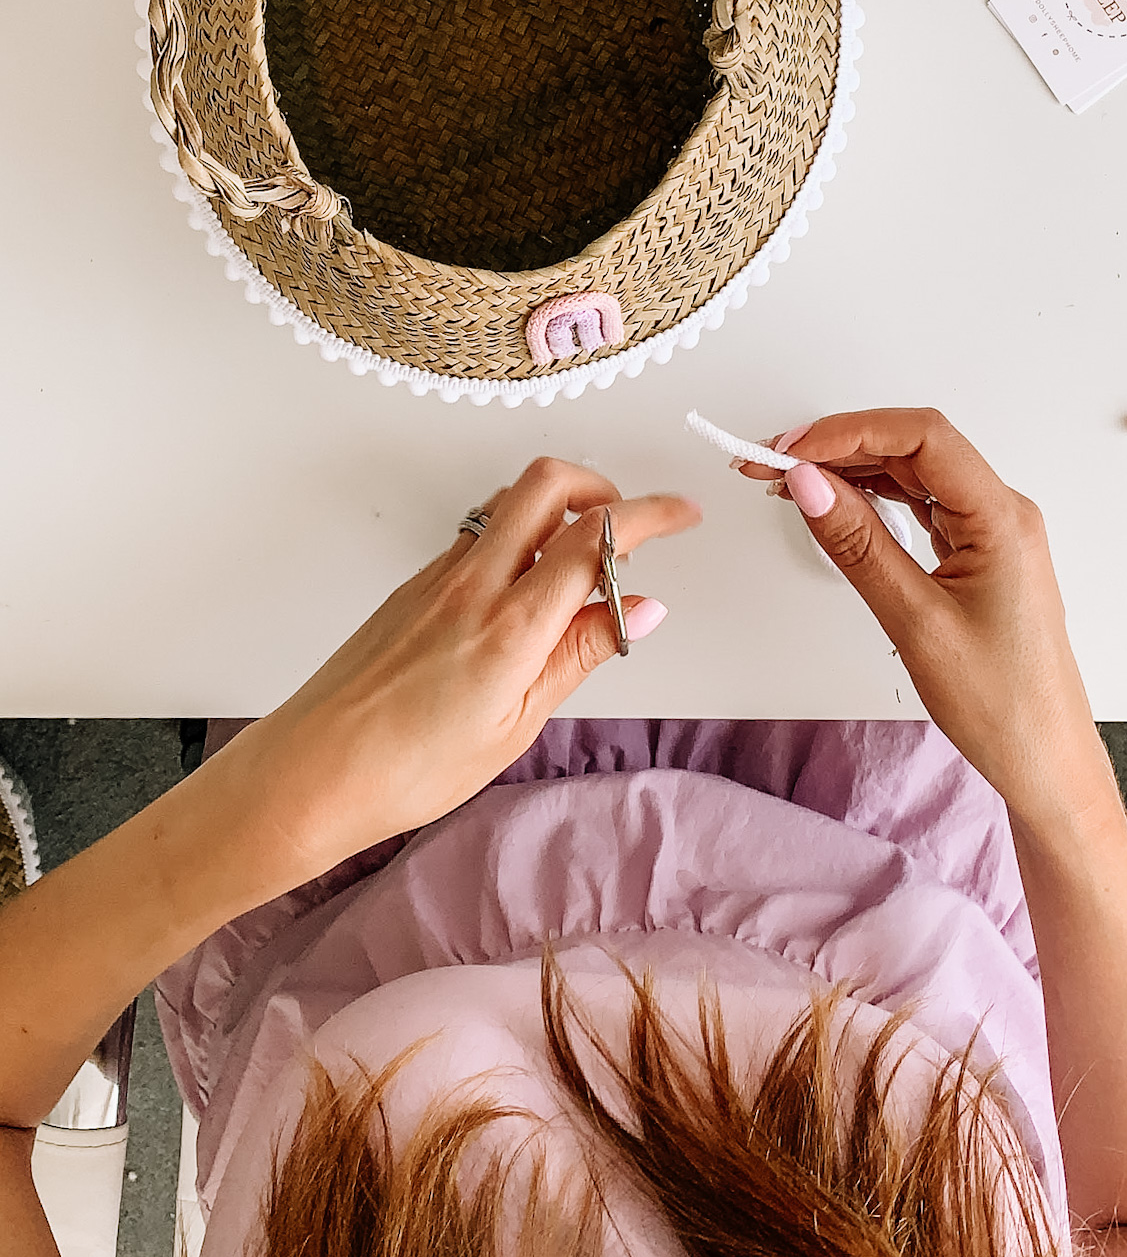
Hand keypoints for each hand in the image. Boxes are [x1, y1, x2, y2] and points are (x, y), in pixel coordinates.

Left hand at [230, 458, 699, 876]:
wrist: (313, 773)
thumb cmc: (409, 769)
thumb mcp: (516, 725)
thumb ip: (578, 654)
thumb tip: (641, 610)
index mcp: (512, 626)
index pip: (597, 540)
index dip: (651, 515)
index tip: (684, 513)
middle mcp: (474, 584)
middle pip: (546, 483)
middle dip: (600, 486)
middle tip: (628, 527)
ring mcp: (438, 577)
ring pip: (508, 503)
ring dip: (556, 509)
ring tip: (579, 566)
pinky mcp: (413, 586)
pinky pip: (477, 535)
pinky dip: (516, 538)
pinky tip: (524, 592)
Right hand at [738, 409, 1108, 822]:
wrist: (1044, 761)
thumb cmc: (1002, 704)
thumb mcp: (916, 622)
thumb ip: (859, 545)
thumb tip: (810, 484)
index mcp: (1002, 519)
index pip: (921, 437)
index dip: (848, 431)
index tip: (790, 449)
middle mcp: (1001, 514)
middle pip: (914, 447)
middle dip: (839, 446)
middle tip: (772, 462)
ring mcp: (990, 535)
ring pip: (914, 475)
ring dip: (851, 470)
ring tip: (790, 482)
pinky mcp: (977, 557)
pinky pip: (920, 506)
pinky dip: (872, 499)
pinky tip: (836, 507)